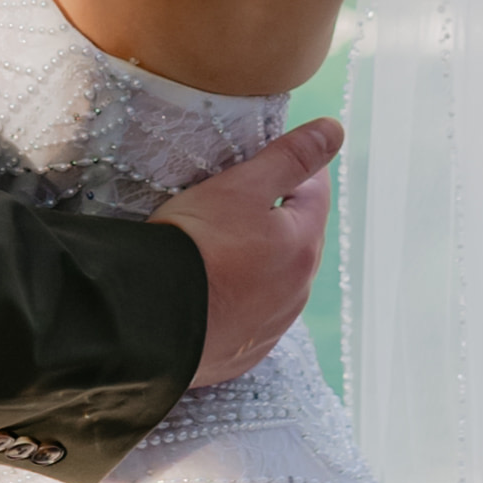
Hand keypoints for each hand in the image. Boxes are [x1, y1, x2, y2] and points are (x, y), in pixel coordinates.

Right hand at [153, 116, 340, 387]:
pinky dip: (237, 301)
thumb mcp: (242, 187)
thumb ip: (290, 157)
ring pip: (275, 281)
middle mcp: (298, 292)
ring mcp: (271, 327)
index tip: (263, 161)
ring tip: (217, 250)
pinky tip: (210, 292)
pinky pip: (249, 318)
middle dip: (276, 218)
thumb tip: (335, 129)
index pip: (314, 193)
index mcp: (304, 246)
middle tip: (233, 202)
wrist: (147, 317)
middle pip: (297, 239)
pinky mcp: (242, 353)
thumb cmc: (196, 243)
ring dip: (259, 263)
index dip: (292, 170)